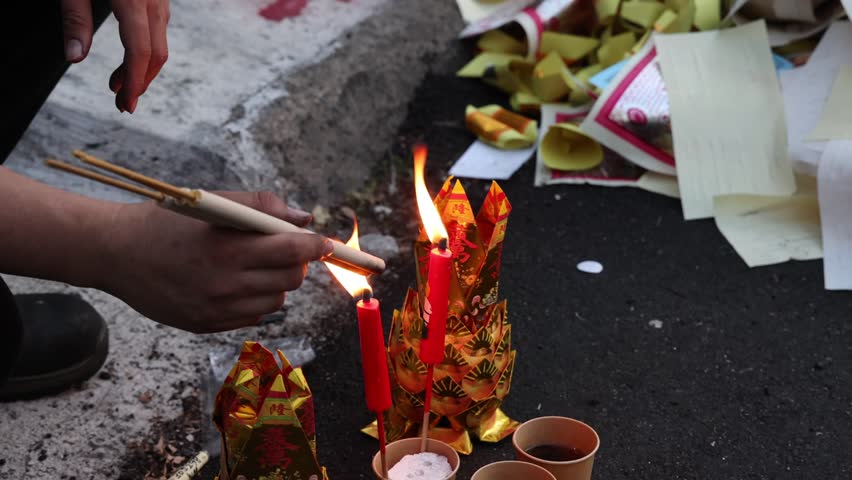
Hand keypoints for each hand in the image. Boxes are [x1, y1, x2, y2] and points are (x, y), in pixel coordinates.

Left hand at [60, 0, 169, 112]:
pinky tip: (129, 58)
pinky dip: (146, 50)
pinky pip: (157, 30)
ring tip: (119, 85)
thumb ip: (75, 19)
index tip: (126, 104)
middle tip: (122, 103)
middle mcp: (153, 0)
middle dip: (140, 83)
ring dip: (142, 68)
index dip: (134, 82)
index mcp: (132, 0)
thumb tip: (74, 57)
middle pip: (156, 53)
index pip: (140, 51)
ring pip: (160, 43)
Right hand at [99, 191, 331, 332]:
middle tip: (286, 249)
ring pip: (277, 300)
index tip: (327, 243)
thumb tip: (304, 220)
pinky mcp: (207, 326)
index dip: (315, 247)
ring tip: (254, 264)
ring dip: (277, 281)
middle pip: (290, 279)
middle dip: (297, 262)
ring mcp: (216, 310)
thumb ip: (261, 207)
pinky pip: (254, 315)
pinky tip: (236, 282)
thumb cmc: (168, 221)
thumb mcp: (214, 202)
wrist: (115, 253)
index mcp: (227, 249)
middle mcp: (224, 284)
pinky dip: (256, 298)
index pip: (292, 251)